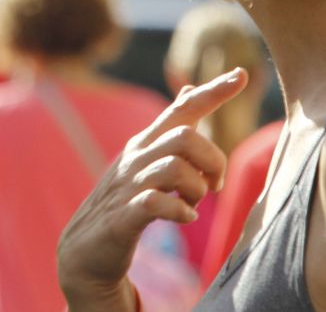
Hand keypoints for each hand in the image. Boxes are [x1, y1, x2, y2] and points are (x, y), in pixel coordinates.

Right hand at [57, 68, 247, 310]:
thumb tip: (189, 88)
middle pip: (186, 137)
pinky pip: (157, 203)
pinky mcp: (123, 217)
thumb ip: (169, 129)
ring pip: (175, 167)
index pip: (181, 109)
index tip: (241, 74)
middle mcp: (136, 158)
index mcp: (145, 144)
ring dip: (197, 188)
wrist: (83, 250)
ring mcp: (127, 186)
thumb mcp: (145, 160)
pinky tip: (184, 217)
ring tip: (193, 203)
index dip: (212, 91)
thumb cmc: (123, 203)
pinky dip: (180, 210)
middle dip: (213, 160)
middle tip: (214, 186)